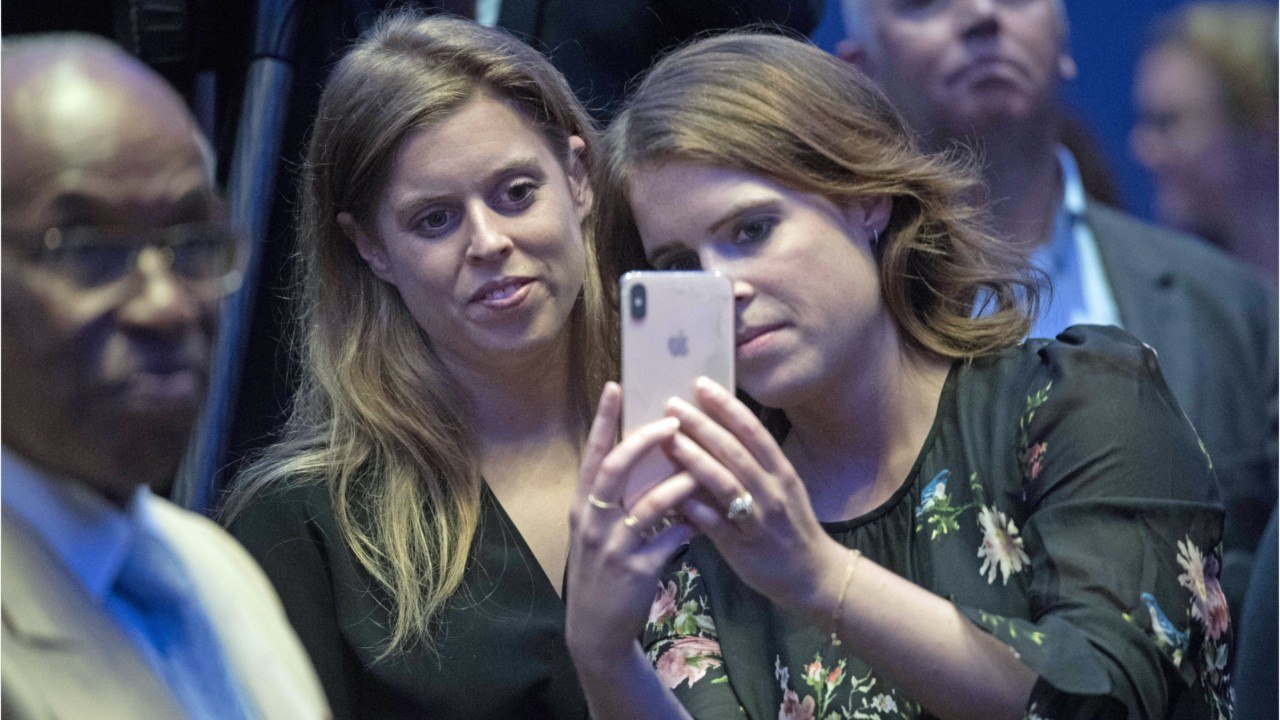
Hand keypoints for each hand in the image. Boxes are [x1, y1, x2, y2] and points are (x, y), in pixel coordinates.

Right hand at [565, 382, 698, 665]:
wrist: (595, 630)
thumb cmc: (600, 573)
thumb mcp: (596, 532)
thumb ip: (613, 499)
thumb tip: (641, 457)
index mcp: (583, 506)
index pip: (592, 455)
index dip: (602, 420)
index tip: (614, 387)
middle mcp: (593, 521)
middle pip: (615, 469)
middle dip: (644, 441)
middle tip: (673, 420)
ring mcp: (614, 547)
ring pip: (649, 504)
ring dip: (679, 482)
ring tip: (702, 467)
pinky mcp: (637, 570)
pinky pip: (670, 539)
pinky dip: (691, 524)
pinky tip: (709, 517)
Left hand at [665, 378, 846, 614]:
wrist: (813, 576)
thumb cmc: (790, 527)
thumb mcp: (781, 489)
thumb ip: (753, 465)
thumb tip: (715, 434)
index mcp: (781, 471)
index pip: (753, 430)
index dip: (727, 406)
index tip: (702, 384)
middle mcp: (772, 490)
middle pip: (735, 450)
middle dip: (703, 425)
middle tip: (673, 404)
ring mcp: (758, 518)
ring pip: (724, 482)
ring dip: (694, 459)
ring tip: (669, 439)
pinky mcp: (744, 546)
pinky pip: (716, 523)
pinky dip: (695, 507)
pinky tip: (673, 495)